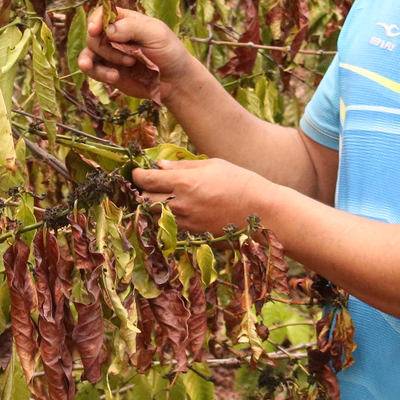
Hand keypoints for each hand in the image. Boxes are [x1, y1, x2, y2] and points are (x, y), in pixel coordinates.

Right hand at [77, 6, 201, 104]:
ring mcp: (110, 54)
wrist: (175, 80)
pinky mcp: (108, 71)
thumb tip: (107, 30)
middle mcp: (114, 36)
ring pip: (88, 53)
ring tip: (108, 73)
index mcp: (125, 21)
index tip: (95, 30)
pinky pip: (93, 71)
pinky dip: (99, 73)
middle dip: (106, 48)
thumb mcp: (156, 34)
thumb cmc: (169, 51)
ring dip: (93, 61)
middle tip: (131, 59)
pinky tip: (114, 77)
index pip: (102, 14)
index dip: (95, 21)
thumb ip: (132, 28)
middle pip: (93, 36)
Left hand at [131, 158, 270, 233]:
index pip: (145, 179)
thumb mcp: (211, 165)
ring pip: (155, 216)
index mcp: (183, 183)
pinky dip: (168, 217)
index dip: (137, 174)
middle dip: (142, 191)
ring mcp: (186, 222)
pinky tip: (179, 208)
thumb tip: (159, 165)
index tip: (137, 170)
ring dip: (154, 206)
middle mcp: (180, 205)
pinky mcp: (194, 234)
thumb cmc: (240, 181)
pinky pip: (171, 225)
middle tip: (149, 183)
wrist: (262, 212)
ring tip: (162, 195)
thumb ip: (182, 166)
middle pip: (144, 200)